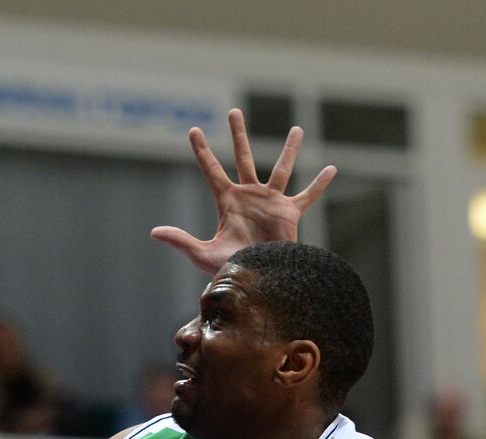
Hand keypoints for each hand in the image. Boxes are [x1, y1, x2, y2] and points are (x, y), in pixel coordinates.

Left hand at [152, 110, 335, 272]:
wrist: (258, 280)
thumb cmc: (229, 269)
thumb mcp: (202, 254)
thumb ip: (180, 240)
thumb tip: (154, 232)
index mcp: (227, 201)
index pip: (211, 170)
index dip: (202, 150)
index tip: (194, 129)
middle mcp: (248, 196)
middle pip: (243, 157)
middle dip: (238, 134)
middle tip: (234, 111)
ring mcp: (270, 202)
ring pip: (282, 169)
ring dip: (290, 150)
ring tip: (297, 129)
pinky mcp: (288, 213)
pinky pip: (307, 196)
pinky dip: (319, 185)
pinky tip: (331, 169)